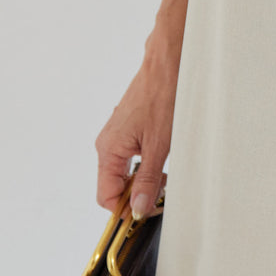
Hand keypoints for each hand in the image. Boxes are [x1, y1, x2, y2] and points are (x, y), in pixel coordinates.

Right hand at [95, 47, 176, 221]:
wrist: (168, 65)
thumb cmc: (163, 96)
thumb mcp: (159, 146)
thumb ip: (147, 180)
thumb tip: (138, 207)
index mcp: (108, 150)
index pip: (107, 197)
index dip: (126, 209)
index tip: (147, 210)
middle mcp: (108, 144)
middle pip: (115, 186)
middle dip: (138, 194)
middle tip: (162, 190)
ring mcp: (118, 136)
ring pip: (125, 172)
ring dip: (144, 179)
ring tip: (165, 172)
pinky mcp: (129, 129)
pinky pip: (132, 158)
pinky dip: (146, 164)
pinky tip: (163, 158)